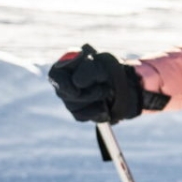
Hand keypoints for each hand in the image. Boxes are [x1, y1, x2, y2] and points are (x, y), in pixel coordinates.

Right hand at [48, 45, 162, 122]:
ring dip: (94, 102)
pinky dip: (95, 113)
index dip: (64, 84)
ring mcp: (69, 97)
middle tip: (105, 89)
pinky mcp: (78, 110)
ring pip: (72, 106)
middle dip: (88, 94)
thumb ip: (88, 70)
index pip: (55, 76)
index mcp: (67, 64)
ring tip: (107, 93)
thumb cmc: (111, 69)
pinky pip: (80, 116)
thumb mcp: (103, 64)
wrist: (126, 84)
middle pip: (64, 94)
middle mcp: (64, 81)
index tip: (76, 91)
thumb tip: (77, 83)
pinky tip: (105, 107)